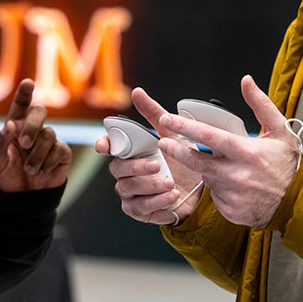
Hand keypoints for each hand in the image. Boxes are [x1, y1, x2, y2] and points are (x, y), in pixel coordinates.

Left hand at [0, 79, 71, 191]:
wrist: (20, 200)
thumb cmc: (5, 177)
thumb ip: (0, 143)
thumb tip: (11, 125)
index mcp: (15, 126)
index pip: (21, 105)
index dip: (24, 92)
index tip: (28, 83)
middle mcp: (33, 130)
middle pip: (39, 111)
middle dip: (33, 125)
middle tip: (24, 144)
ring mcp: (49, 141)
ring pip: (49, 134)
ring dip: (37, 154)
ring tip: (29, 170)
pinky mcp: (61, 154)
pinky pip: (60, 149)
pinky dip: (48, 162)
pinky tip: (41, 172)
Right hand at [94, 87, 202, 225]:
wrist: (199, 188)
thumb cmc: (180, 158)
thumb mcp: (172, 133)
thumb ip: (154, 113)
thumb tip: (137, 91)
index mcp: (129, 151)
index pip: (108, 146)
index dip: (103, 145)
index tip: (103, 146)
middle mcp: (125, 171)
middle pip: (117, 168)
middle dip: (137, 166)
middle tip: (157, 164)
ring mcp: (129, 191)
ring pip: (128, 188)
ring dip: (150, 185)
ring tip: (171, 182)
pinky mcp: (138, 210)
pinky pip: (140, 206)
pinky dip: (157, 201)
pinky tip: (172, 195)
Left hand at [158, 75, 299, 228]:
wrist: (298, 201)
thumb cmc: (287, 163)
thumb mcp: (280, 129)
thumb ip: (260, 103)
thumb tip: (246, 81)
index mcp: (247, 152)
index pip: (208, 137)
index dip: (185, 127)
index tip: (168, 119)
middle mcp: (238, 175)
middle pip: (196, 161)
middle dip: (176, 150)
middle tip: (166, 142)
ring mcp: (233, 195)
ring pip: (206, 177)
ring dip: (206, 169)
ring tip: (223, 165)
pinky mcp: (231, 211)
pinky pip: (215, 196)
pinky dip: (218, 187)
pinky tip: (233, 184)